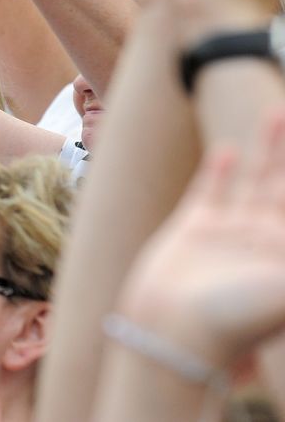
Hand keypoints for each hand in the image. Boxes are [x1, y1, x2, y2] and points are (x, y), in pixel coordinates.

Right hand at [118, 109, 284, 367]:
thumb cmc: (238, 320)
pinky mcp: (193, 230)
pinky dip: (220, 171)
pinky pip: (211, 192)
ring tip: (276, 113)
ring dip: (268, 148)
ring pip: (255, 180)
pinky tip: (229, 150)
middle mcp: (266, 240)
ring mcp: (229, 234)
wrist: (174, 335)